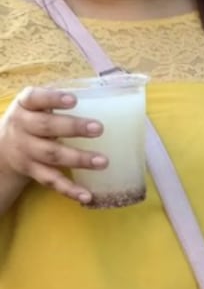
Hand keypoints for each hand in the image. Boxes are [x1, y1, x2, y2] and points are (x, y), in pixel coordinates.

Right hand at [0, 86, 105, 203]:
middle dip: (73, 128)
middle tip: (99, 128)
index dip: (53, 98)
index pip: (35, 98)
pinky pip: (52, 181)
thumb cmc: (33, 120)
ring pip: (52, 155)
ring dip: (78, 159)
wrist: (3, 148)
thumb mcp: (37, 106)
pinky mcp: (32, 171)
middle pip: (46, 127)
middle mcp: (22, 127)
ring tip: (103, 161)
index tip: (74, 100)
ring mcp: (26, 151)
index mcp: (25, 106)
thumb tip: (108, 93)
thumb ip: (60, 101)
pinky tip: (87, 195)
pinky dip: (70, 190)